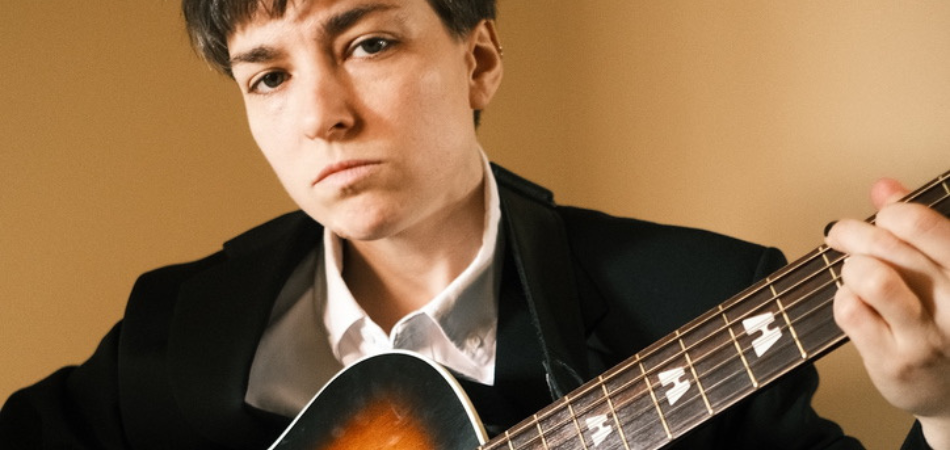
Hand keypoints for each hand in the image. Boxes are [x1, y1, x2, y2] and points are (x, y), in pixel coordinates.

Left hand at [825, 178, 949, 448]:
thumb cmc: (942, 319)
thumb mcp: (941, 271)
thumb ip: (918, 227)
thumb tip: (884, 185)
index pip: (931, 229)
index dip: (897, 213)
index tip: (884, 215)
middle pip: (893, 248)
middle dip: (856, 233)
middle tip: (840, 234)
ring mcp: (925, 336)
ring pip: (872, 277)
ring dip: (852, 267)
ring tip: (853, 272)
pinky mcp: (892, 361)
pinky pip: (850, 311)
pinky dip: (842, 299)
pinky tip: (853, 304)